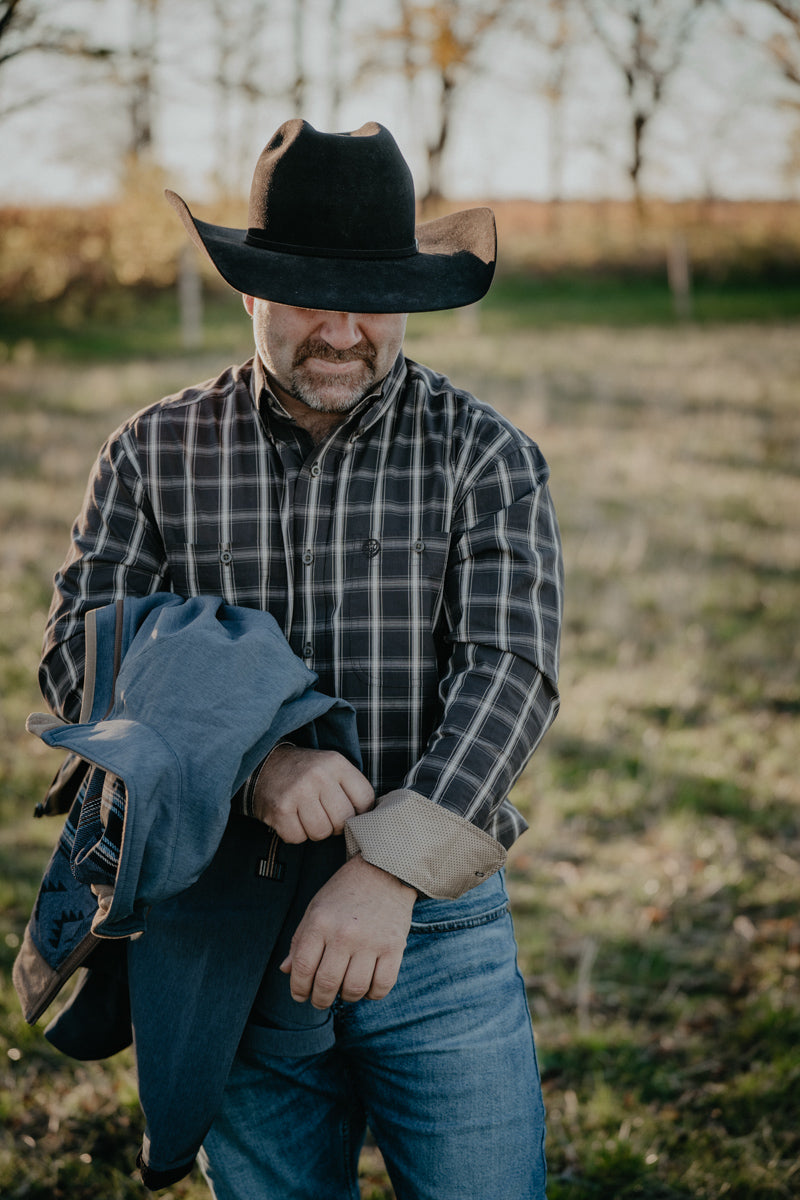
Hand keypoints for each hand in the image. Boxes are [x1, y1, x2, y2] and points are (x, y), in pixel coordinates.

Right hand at [252, 745, 374, 842]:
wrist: (264, 764)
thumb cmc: (305, 772)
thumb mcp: (332, 767)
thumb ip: (351, 788)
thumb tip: (371, 821)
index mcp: (336, 763)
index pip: (365, 799)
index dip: (359, 812)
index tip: (348, 810)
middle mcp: (318, 775)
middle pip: (343, 820)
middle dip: (336, 825)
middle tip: (324, 816)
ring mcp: (298, 792)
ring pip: (321, 832)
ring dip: (315, 831)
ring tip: (307, 816)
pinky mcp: (280, 809)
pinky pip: (298, 838)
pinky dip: (295, 834)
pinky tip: (291, 819)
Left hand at [280, 854, 416, 1008]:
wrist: (384, 871)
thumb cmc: (345, 892)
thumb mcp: (316, 908)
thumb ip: (300, 940)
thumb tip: (286, 971)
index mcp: (320, 922)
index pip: (303, 968)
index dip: (298, 989)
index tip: (301, 995)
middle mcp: (344, 933)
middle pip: (327, 983)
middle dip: (320, 999)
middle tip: (321, 999)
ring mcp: (371, 941)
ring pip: (354, 989)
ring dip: (346, 998)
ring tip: (344, 990)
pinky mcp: (394, 947)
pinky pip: (382, 986)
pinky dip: (372, 994)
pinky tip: (367, 986)